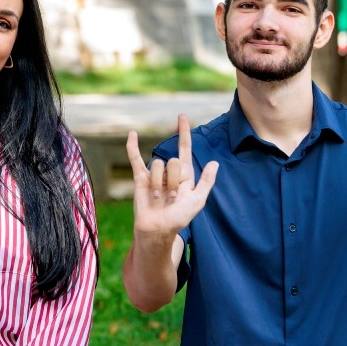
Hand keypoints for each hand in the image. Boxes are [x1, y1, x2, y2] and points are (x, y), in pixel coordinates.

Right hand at [127, 114, 217, 240]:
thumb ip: (206, 182)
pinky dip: (132, 147)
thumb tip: (214, 162)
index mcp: (185, 174)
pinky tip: (132, 134)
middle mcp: (169, 171)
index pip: (184, 148)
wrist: (158, 229)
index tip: (181, 116)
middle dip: (175, 179)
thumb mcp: (198, 201)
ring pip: (158, 165)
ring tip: (160, 198)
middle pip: (174, 161)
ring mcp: (154, 174)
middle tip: (173, 196)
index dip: (184, 132)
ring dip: (160, 184)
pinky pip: (136, 159)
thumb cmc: (179, 218)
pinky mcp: (140, 178)